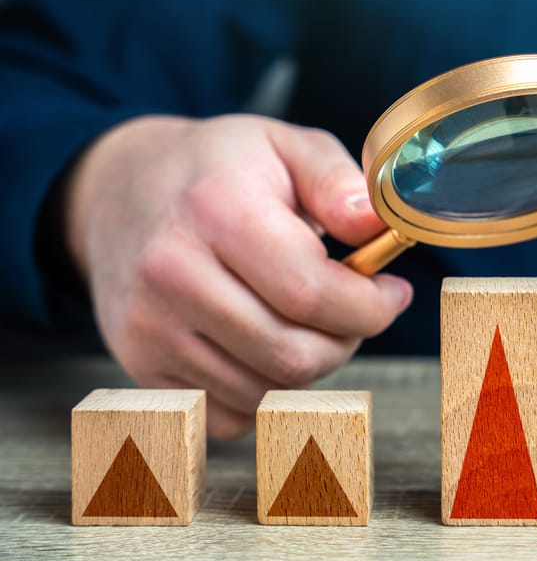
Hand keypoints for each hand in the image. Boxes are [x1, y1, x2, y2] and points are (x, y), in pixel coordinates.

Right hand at [65, 114, 412, 438]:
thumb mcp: (286, 144)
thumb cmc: (220, 167)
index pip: (311, 293)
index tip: (392, 294)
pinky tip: (266, 346)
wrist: (120, 188)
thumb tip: (377, 228)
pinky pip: (227, 416)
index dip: (370, 306)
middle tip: (354, 311)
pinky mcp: (139, 364)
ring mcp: (148, 326)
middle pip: (292, 354)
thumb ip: (340, 182)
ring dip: (308, 368)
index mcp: (217, 210)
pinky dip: (263, 395)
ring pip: (265, 393)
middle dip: (345, 340)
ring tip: (308, 321)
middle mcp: (172, 272)